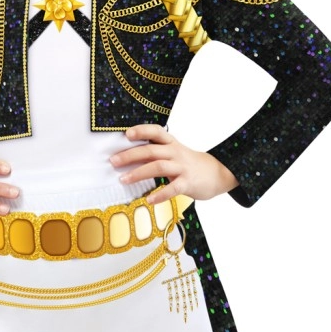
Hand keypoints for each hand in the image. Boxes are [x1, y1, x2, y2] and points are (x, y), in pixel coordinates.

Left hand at [109, 125, 238, 205]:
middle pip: (151, 150)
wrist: (218, 173)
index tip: (126, 134)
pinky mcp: (188, 183)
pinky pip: (173, 188)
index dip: (142, 131)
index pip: (156, 132)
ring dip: (139, 173)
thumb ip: (156, 153)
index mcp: (172, 144)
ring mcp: (182, 168)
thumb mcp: (175, 153)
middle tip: (113, 161)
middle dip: (130, 155)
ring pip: (158, 167)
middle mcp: (176, 153)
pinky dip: (160, 194)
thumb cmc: (189, 165)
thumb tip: (129, 157)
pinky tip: (149, 200)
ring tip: (123, 179)